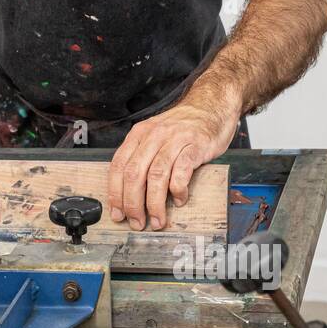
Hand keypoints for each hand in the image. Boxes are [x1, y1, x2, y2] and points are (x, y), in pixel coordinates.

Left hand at [107, 89, 240, 231]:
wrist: (211, 105)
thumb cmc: (182, 127)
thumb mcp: (154, 136)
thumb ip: (141, 158)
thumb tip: (128, 193)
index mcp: (138, 134)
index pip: (118, 166)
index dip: (115, 194)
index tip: (117, 213)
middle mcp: (153, 136)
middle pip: (135, 174)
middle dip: (133, 203)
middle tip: (137, 222)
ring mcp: (175, 139)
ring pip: (156, 176)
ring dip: (155, 203)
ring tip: (157, 219)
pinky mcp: (195, 145)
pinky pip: (182, 171)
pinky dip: (178, 190)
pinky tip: (179, 199)